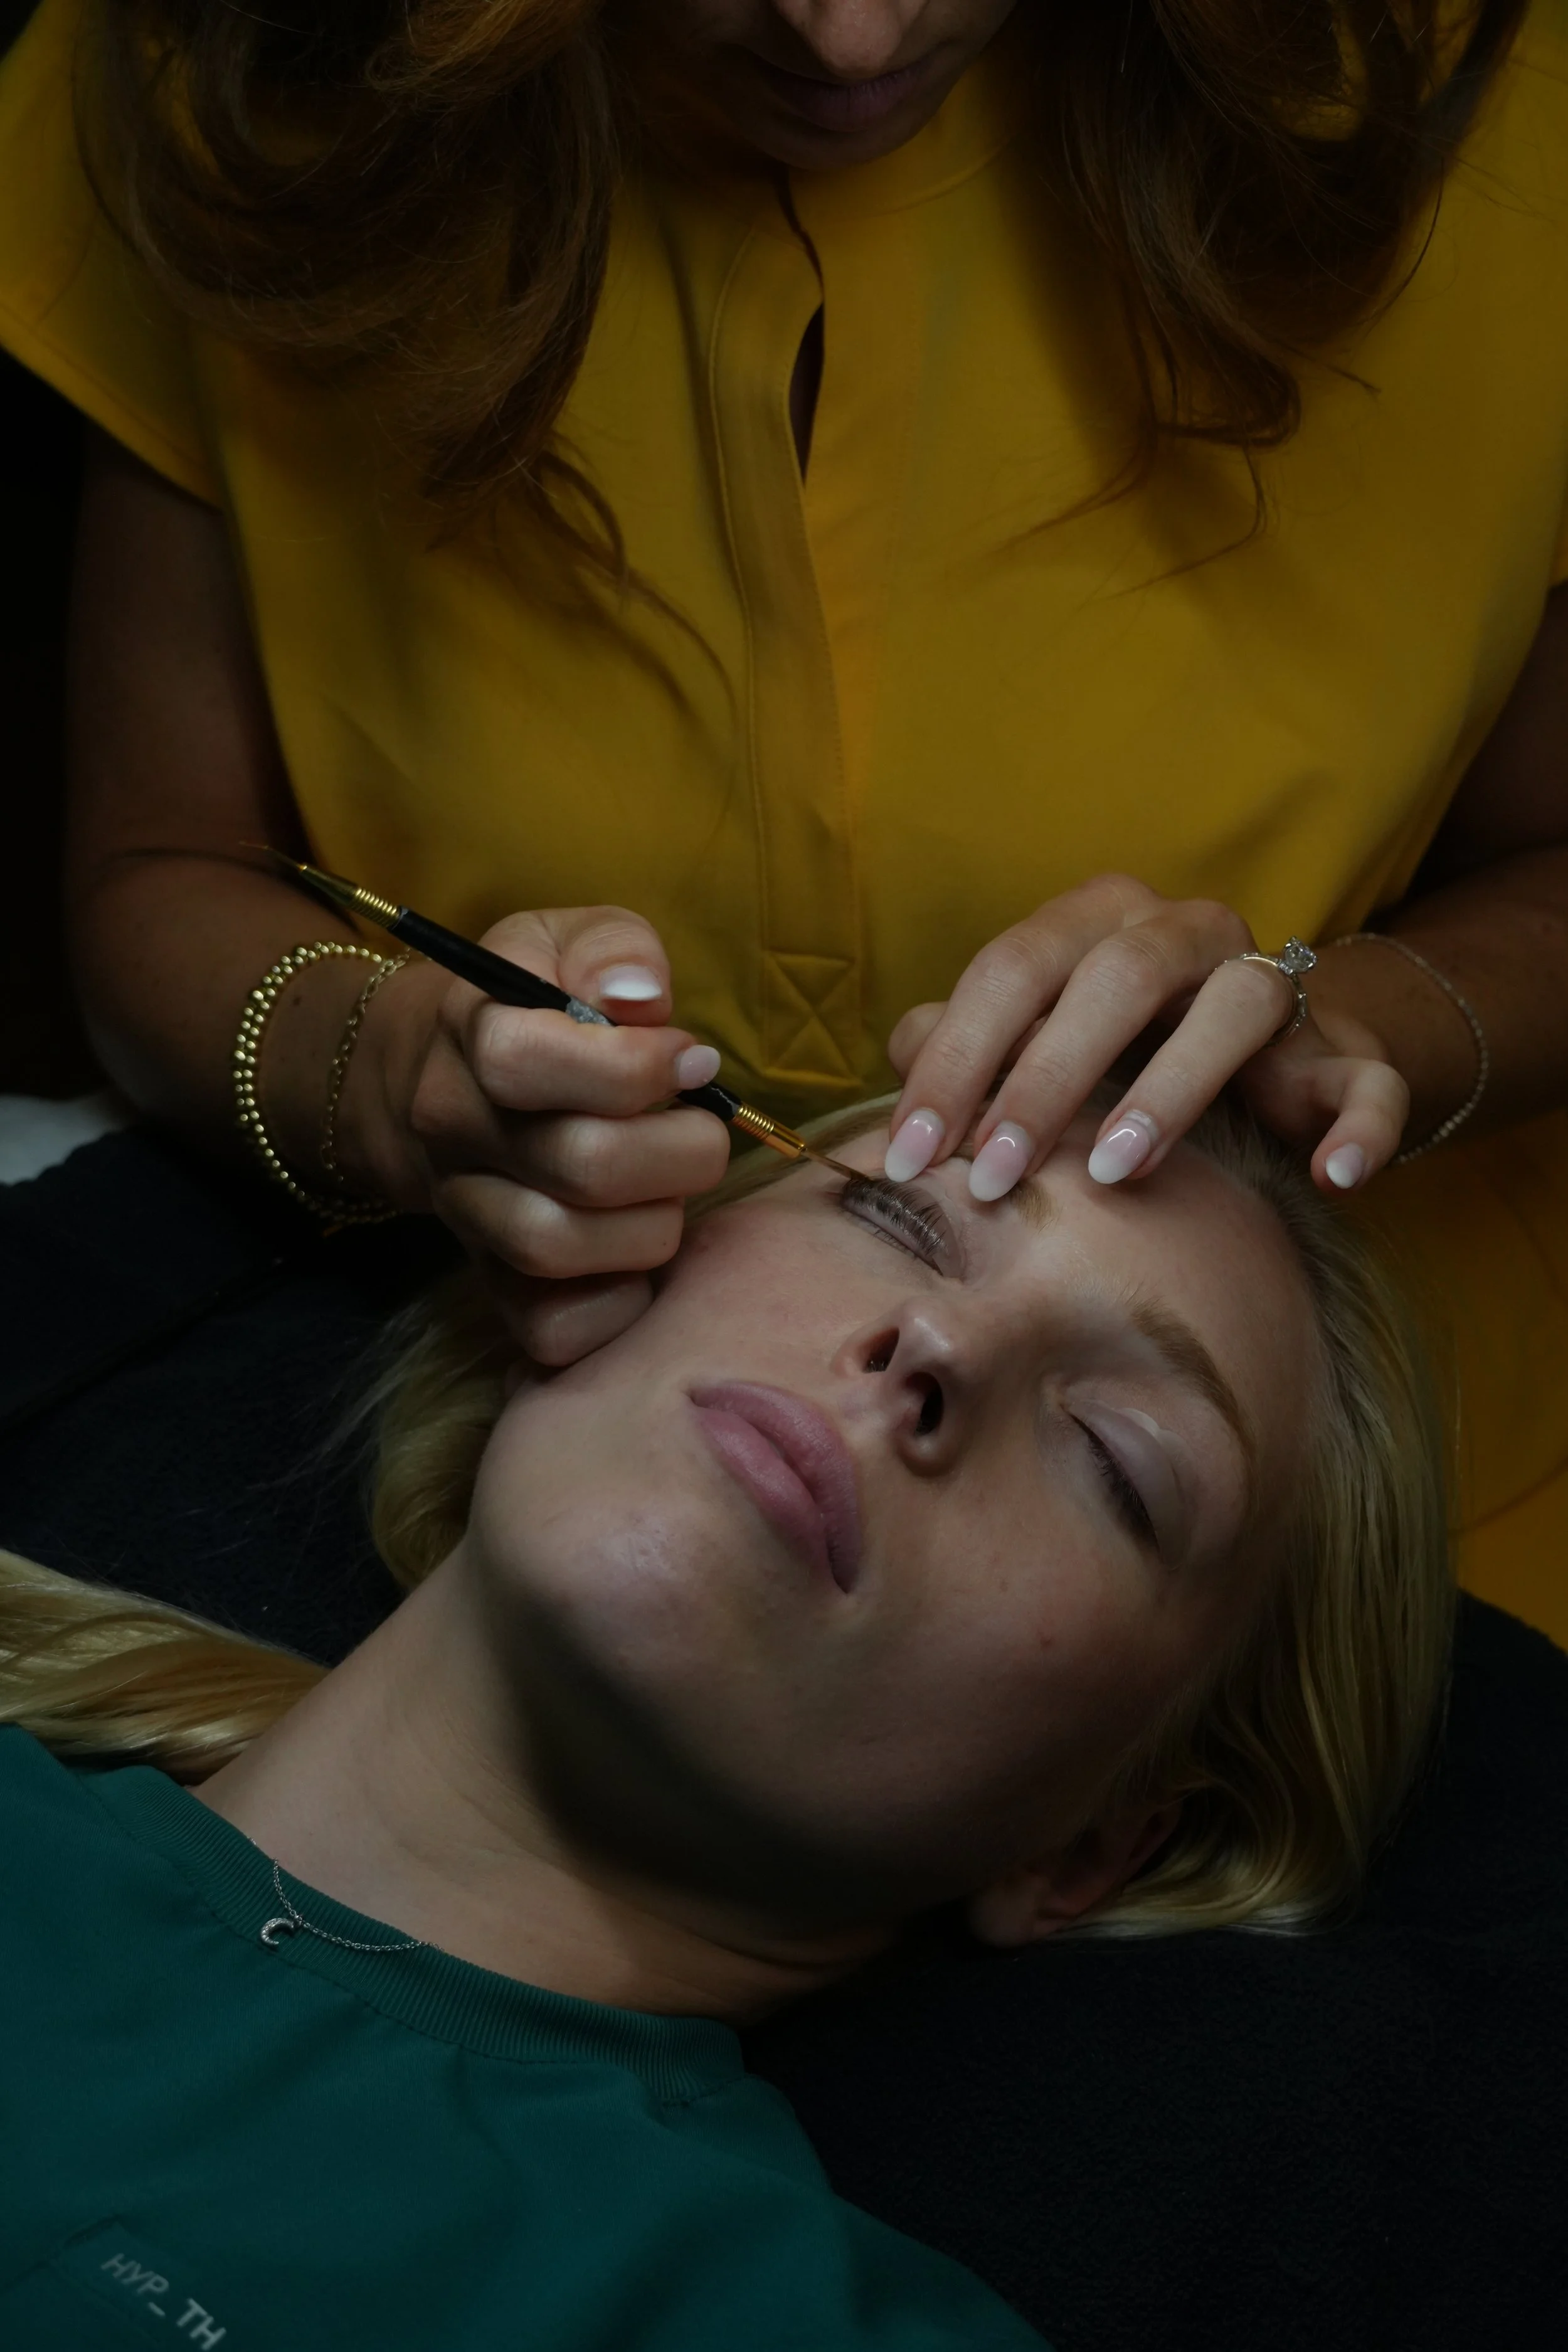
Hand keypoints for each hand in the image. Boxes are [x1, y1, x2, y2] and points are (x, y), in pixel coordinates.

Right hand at [336, 906, 730, 1363]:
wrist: (433, 1079)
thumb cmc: (530, 1003)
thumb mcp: (564, 940)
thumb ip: (613, 951)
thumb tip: (642, 1000)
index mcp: (473, 1035)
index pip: (528, 1061)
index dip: (635, 1068)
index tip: (691, 1058)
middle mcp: (456, 1129)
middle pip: (577, 1166)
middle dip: (678, 1152)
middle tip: (700, 1133)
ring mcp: (466, 1214)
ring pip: (561, 1249)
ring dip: (654, 1225)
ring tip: (668, 1190)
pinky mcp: (488, 1284)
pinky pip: (550, 1329)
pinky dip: (616, 1306)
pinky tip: (637, 1257)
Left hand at [884, 876, 1408, 1199]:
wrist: (1262, 1065)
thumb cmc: (1118, 1058)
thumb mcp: (1036, 1047)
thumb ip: (969, 1049)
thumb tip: (902, 1062)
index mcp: (1097, 923)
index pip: (1011, 970)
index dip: (955, 1061)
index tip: (910, 1156)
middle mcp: (1186, 933)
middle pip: (1116, 974)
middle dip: (1046, 1078)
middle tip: (996, 1175)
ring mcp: (1275, 984)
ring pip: (1239, 1002)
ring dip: (1172, 1086)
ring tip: (1115, 1170)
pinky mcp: (1347, 1049)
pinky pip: (1366, 1076)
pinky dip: (1357, 1122)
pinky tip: (1332, 1176)